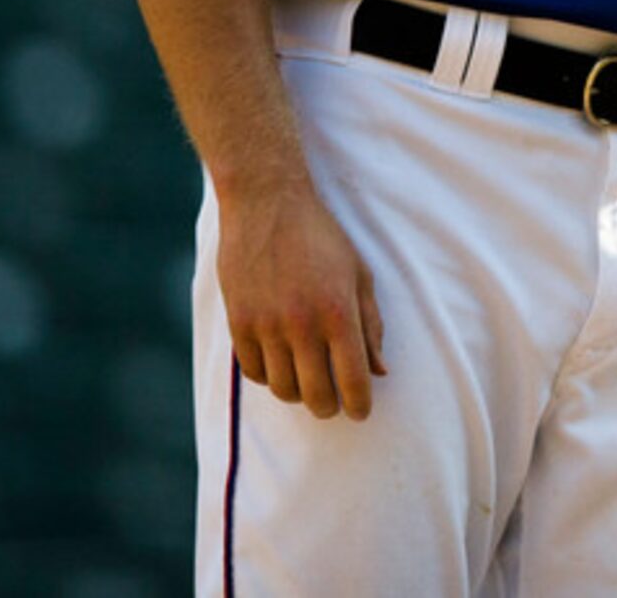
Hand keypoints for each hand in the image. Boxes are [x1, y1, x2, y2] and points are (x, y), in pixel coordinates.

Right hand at [216, 180, 387, 419]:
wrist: (267, 205)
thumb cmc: (321, 238)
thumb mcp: (358, 274)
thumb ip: (370, 324)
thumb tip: (378, 371)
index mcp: (338, 312)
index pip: (353, 379)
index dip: (360, 404)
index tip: (361, 411)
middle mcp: (302, 324)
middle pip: (315, 395)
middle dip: (329, 406)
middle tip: (333, 401)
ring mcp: (266, 326)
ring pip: (283, 389)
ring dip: (298, 393)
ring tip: (307, 380)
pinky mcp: (238, 323)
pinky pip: (254, 372)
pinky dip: (269, 377)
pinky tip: (280, 364)